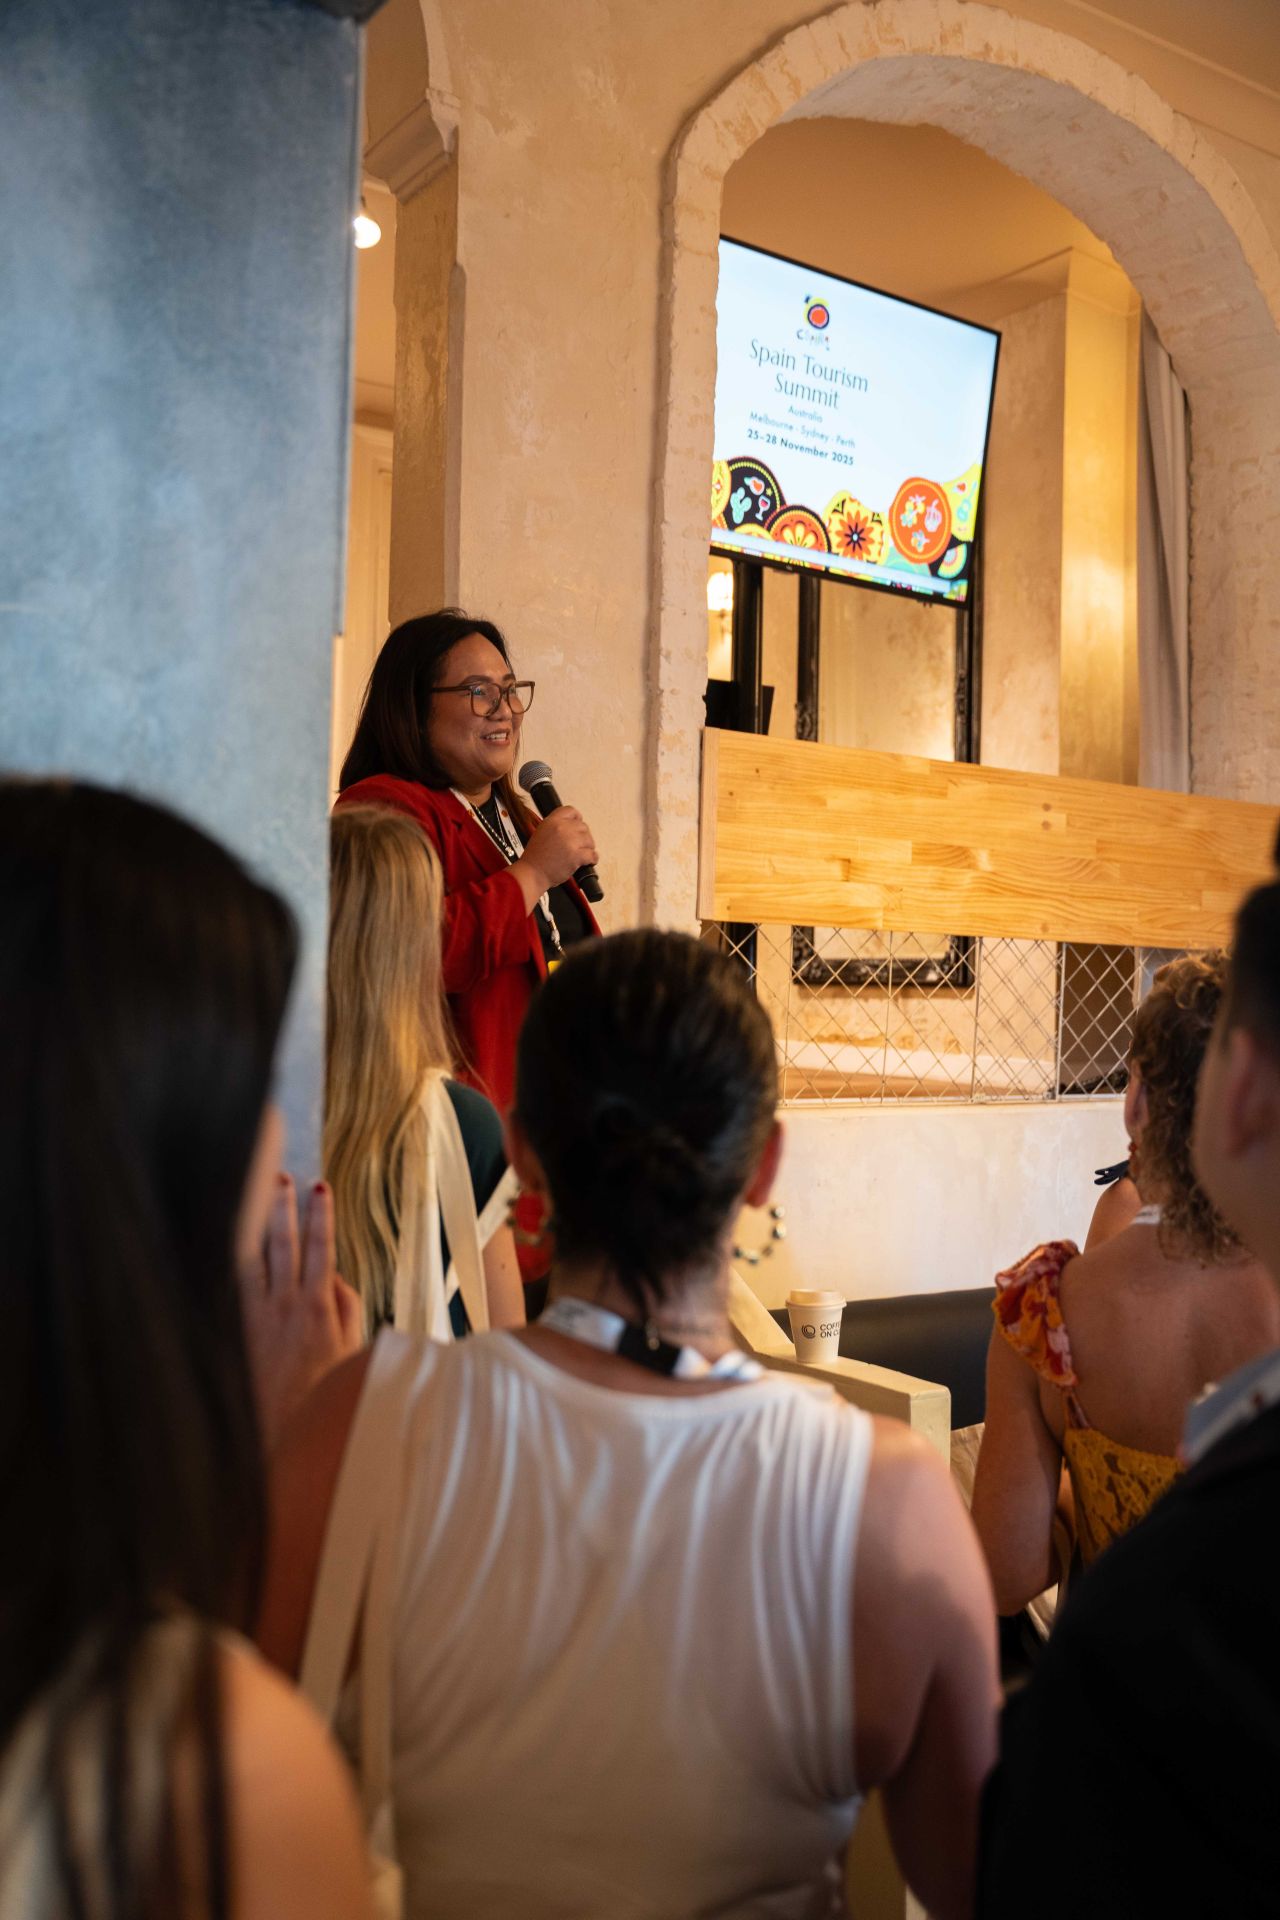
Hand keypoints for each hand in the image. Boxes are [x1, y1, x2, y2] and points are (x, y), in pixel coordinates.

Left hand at [239, 1175, 362, 1450]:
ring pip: (254, 1257)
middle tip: (282, 1178)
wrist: (281, 1431)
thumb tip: (336, 1277)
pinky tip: (223, 1239)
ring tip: (254, 1195)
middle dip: (284, 1208)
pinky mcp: (234, 1327)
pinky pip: (230, 1284)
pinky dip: (229, 1259)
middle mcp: (285, 1304)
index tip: (321, 1189)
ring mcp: (256, 1315)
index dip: (322, 1216)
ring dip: (256, 1224)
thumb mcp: (350, 1350)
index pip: (323, 1248)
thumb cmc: (321, 1392)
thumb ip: (347, 1308)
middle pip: (284, 1243)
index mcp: (318, 1307)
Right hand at [516, 806, 597, 896]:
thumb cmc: (535, 858)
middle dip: (583, 837)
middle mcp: (561, 828)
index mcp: (551, 821)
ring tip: (581, 855)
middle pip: (583, 826)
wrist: (532, 873)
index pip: (571, 811)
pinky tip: (588, 862)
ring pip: (590, 840)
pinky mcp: (576, 855)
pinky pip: (593, 854)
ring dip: (588, 848)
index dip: (577, 818)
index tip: (578, 825)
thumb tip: (571, 827)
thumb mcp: (541, 833)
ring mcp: (570, 841)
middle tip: (579, 845)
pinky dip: (592, 859)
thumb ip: (555, 827)